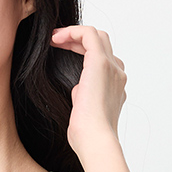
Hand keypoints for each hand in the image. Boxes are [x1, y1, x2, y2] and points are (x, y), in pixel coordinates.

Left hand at [50, 25, 125, 156]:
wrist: (95, 141)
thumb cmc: (87, 136)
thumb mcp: (84, 114)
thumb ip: (83, 98)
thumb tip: (78, 90)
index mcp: (114, 88)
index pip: (103, 60)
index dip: (81, 52)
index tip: (61, 53)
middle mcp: (117, 75)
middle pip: (102, 44)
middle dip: (78, 40)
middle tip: (56, 43)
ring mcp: (112, 68)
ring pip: (97, 36)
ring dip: (74, 33)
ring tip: (54, 38)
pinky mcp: (100, 63)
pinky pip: (89, 34)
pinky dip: (72, 31)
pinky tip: (56, 38)